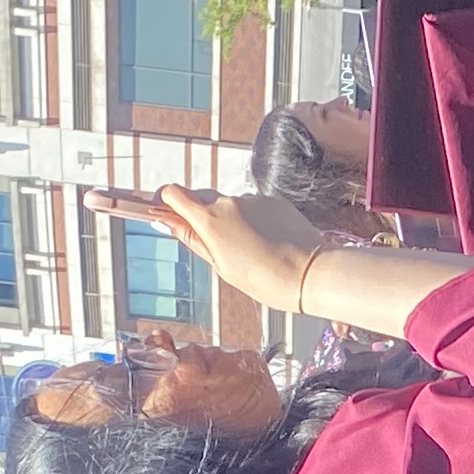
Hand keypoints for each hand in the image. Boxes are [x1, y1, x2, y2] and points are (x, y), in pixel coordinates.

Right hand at [148, 184, 331, 307]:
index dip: (166, 202)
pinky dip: (255, 221)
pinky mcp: (273, 200)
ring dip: (232, 222)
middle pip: (202, 199)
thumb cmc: (263, 279)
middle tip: (216, 246)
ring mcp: (252, 198)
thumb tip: (164, 221)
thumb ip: (193, 238)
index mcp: (209, 219)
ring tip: (250, 251)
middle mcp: (227, 201)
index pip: (173, 193)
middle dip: (202, 217)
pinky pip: (254, 207)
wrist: (309, 273)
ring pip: (230, 206)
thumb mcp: (220, 265)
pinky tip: (268, 243)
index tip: (166, 213)